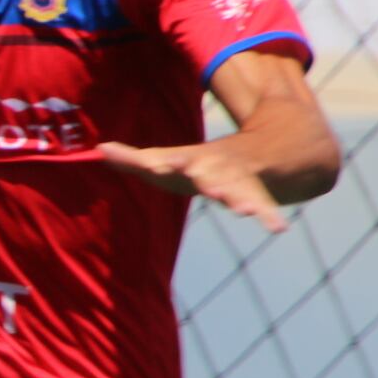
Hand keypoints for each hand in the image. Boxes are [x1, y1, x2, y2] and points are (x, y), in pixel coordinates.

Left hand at [99, 139, 286, 232]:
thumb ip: (131, 158)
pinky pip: (264, 208)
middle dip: (207, 182)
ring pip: (238, 191)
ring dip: (240, 200)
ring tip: (245, 210)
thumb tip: (99, 149)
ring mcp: (237, 182)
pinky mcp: (257, 196)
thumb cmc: (198, 164)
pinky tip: (278, 228)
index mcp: (188, 161)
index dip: (160, 164)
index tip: (151, 164)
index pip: (170, 162)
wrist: (257, 150)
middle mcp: (214, 170)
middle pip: (208, 177)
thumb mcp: (166, 158)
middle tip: (208, 188)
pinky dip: (270, 217)